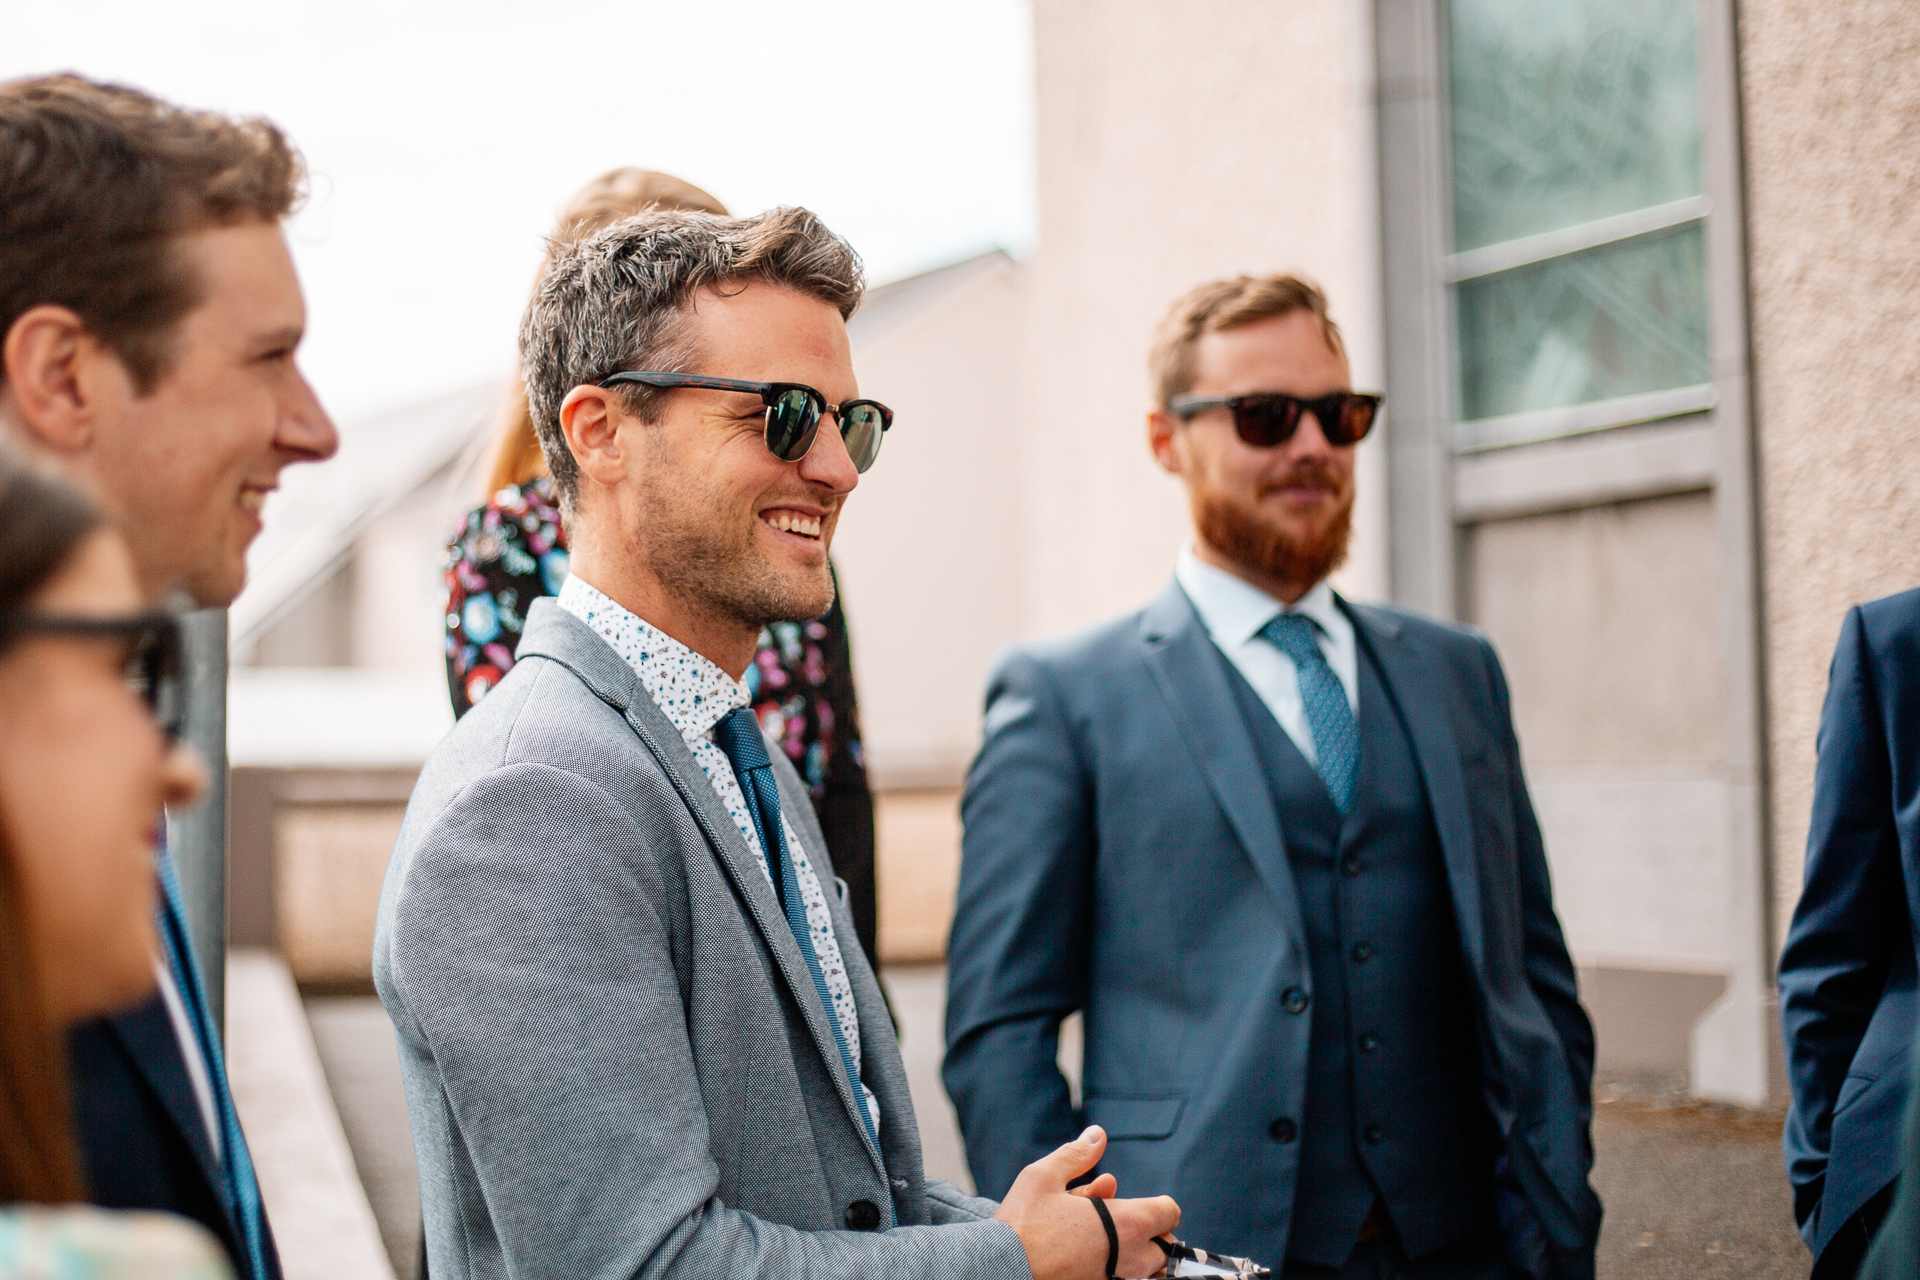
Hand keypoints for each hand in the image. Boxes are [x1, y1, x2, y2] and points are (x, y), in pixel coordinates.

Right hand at [994, 1126, 1180, 1279]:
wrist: (1002, 1269)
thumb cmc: (1023, 1224)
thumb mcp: (1044, 1176)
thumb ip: (1077, 1155)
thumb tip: (1098, 1134)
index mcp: (1127, 1223)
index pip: (1169, 1212)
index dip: (1157, 1203)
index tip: (1135, 1201)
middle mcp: (1131, 1258)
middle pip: (1164, 1246)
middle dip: (1147, 1230)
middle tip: (1117, 1219)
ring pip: (1145, 1268)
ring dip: (1132, 1250)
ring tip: (1100, 1236)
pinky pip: (1121, 1277)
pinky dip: (1113, 1264)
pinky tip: (1084, 1250)